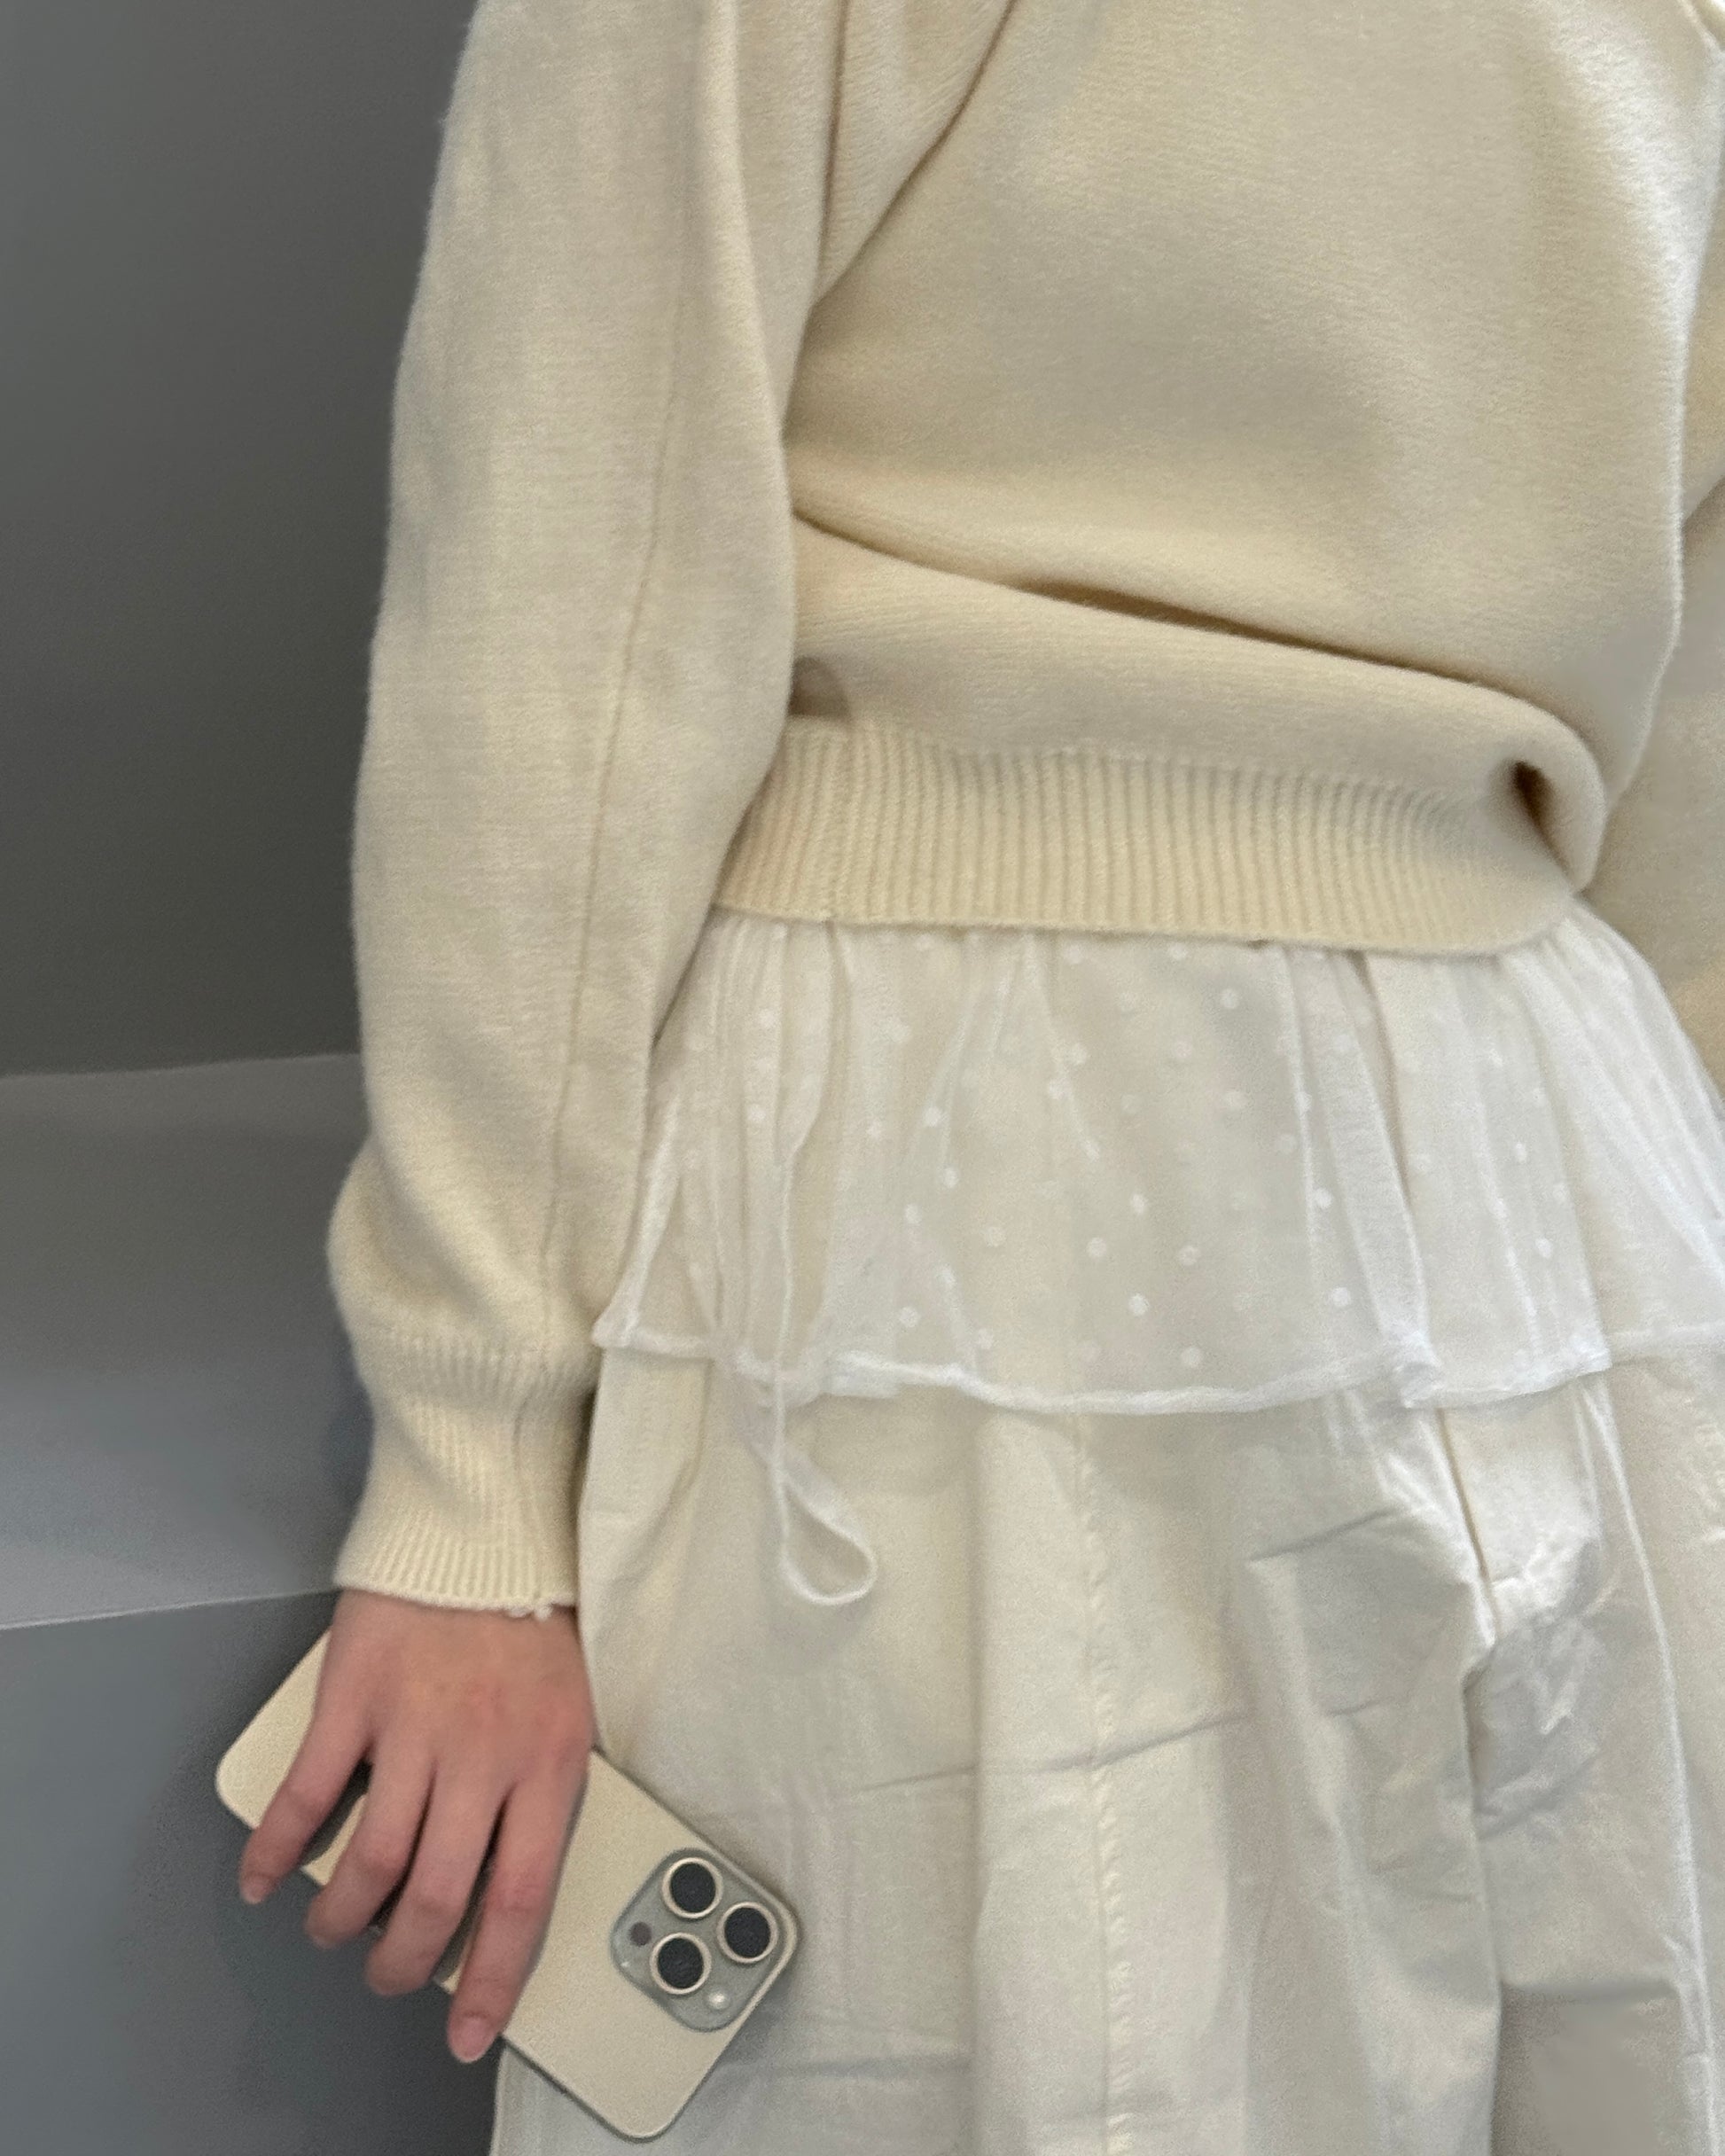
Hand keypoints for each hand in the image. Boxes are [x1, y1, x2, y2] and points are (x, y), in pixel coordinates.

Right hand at [237, 1585, 593, 2064]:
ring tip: (334, 1929)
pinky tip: (263, 1877)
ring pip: (371, 1862)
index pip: (521, 1901)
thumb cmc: (533, 1615)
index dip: (491, 1979)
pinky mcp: (355, 1697)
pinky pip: (309, 1795)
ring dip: (342, 1917)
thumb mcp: (570, 1707)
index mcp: (547, 1764)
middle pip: (435, 1898)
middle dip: (402, 1960)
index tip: (470, 2031)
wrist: (486, 1528)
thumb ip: (541, 1785)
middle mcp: (482, 1757)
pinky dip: (278, 1850)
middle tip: (386, 1975)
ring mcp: (414, 1728)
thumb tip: (509, 1874)